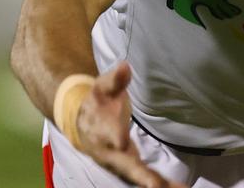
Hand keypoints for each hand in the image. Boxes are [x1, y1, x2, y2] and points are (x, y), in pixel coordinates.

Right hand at [75, 63, 188, 187]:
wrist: (81, 123)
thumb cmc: (97, 102)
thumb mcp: (102, 87)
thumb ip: (114, 79)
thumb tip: (125, 66)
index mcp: (102, 129)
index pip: (110, 133)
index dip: (115, 136)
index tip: (122, 141)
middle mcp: (110, 152)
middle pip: (125, 165)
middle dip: (140, 175)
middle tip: (154, 185)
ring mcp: (120, 162)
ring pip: (137, 176)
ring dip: (155, 184)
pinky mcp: (130, 167)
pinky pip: (146, 177)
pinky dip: (161, 184)